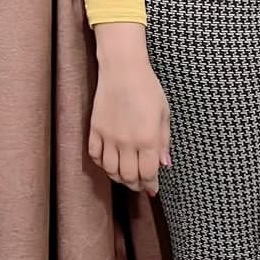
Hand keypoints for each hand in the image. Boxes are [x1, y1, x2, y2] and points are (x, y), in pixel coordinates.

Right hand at [88, 63, 170, 195]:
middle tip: (140, 185)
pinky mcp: (95, 129)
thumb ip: (163, 141)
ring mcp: (109, 137)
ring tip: (125, 177)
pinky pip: (95, 155)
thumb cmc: (148, 88)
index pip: (148, 173)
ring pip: (110, 170)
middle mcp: (127, 142)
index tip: (153, 189)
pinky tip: (109, 162)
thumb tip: (164, 164)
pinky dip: (102, 163)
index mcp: (148, 139)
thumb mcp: (164, 114)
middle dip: (135, 184)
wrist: (123, 69)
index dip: (151, 185)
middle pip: (128, 176)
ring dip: (118, 177)